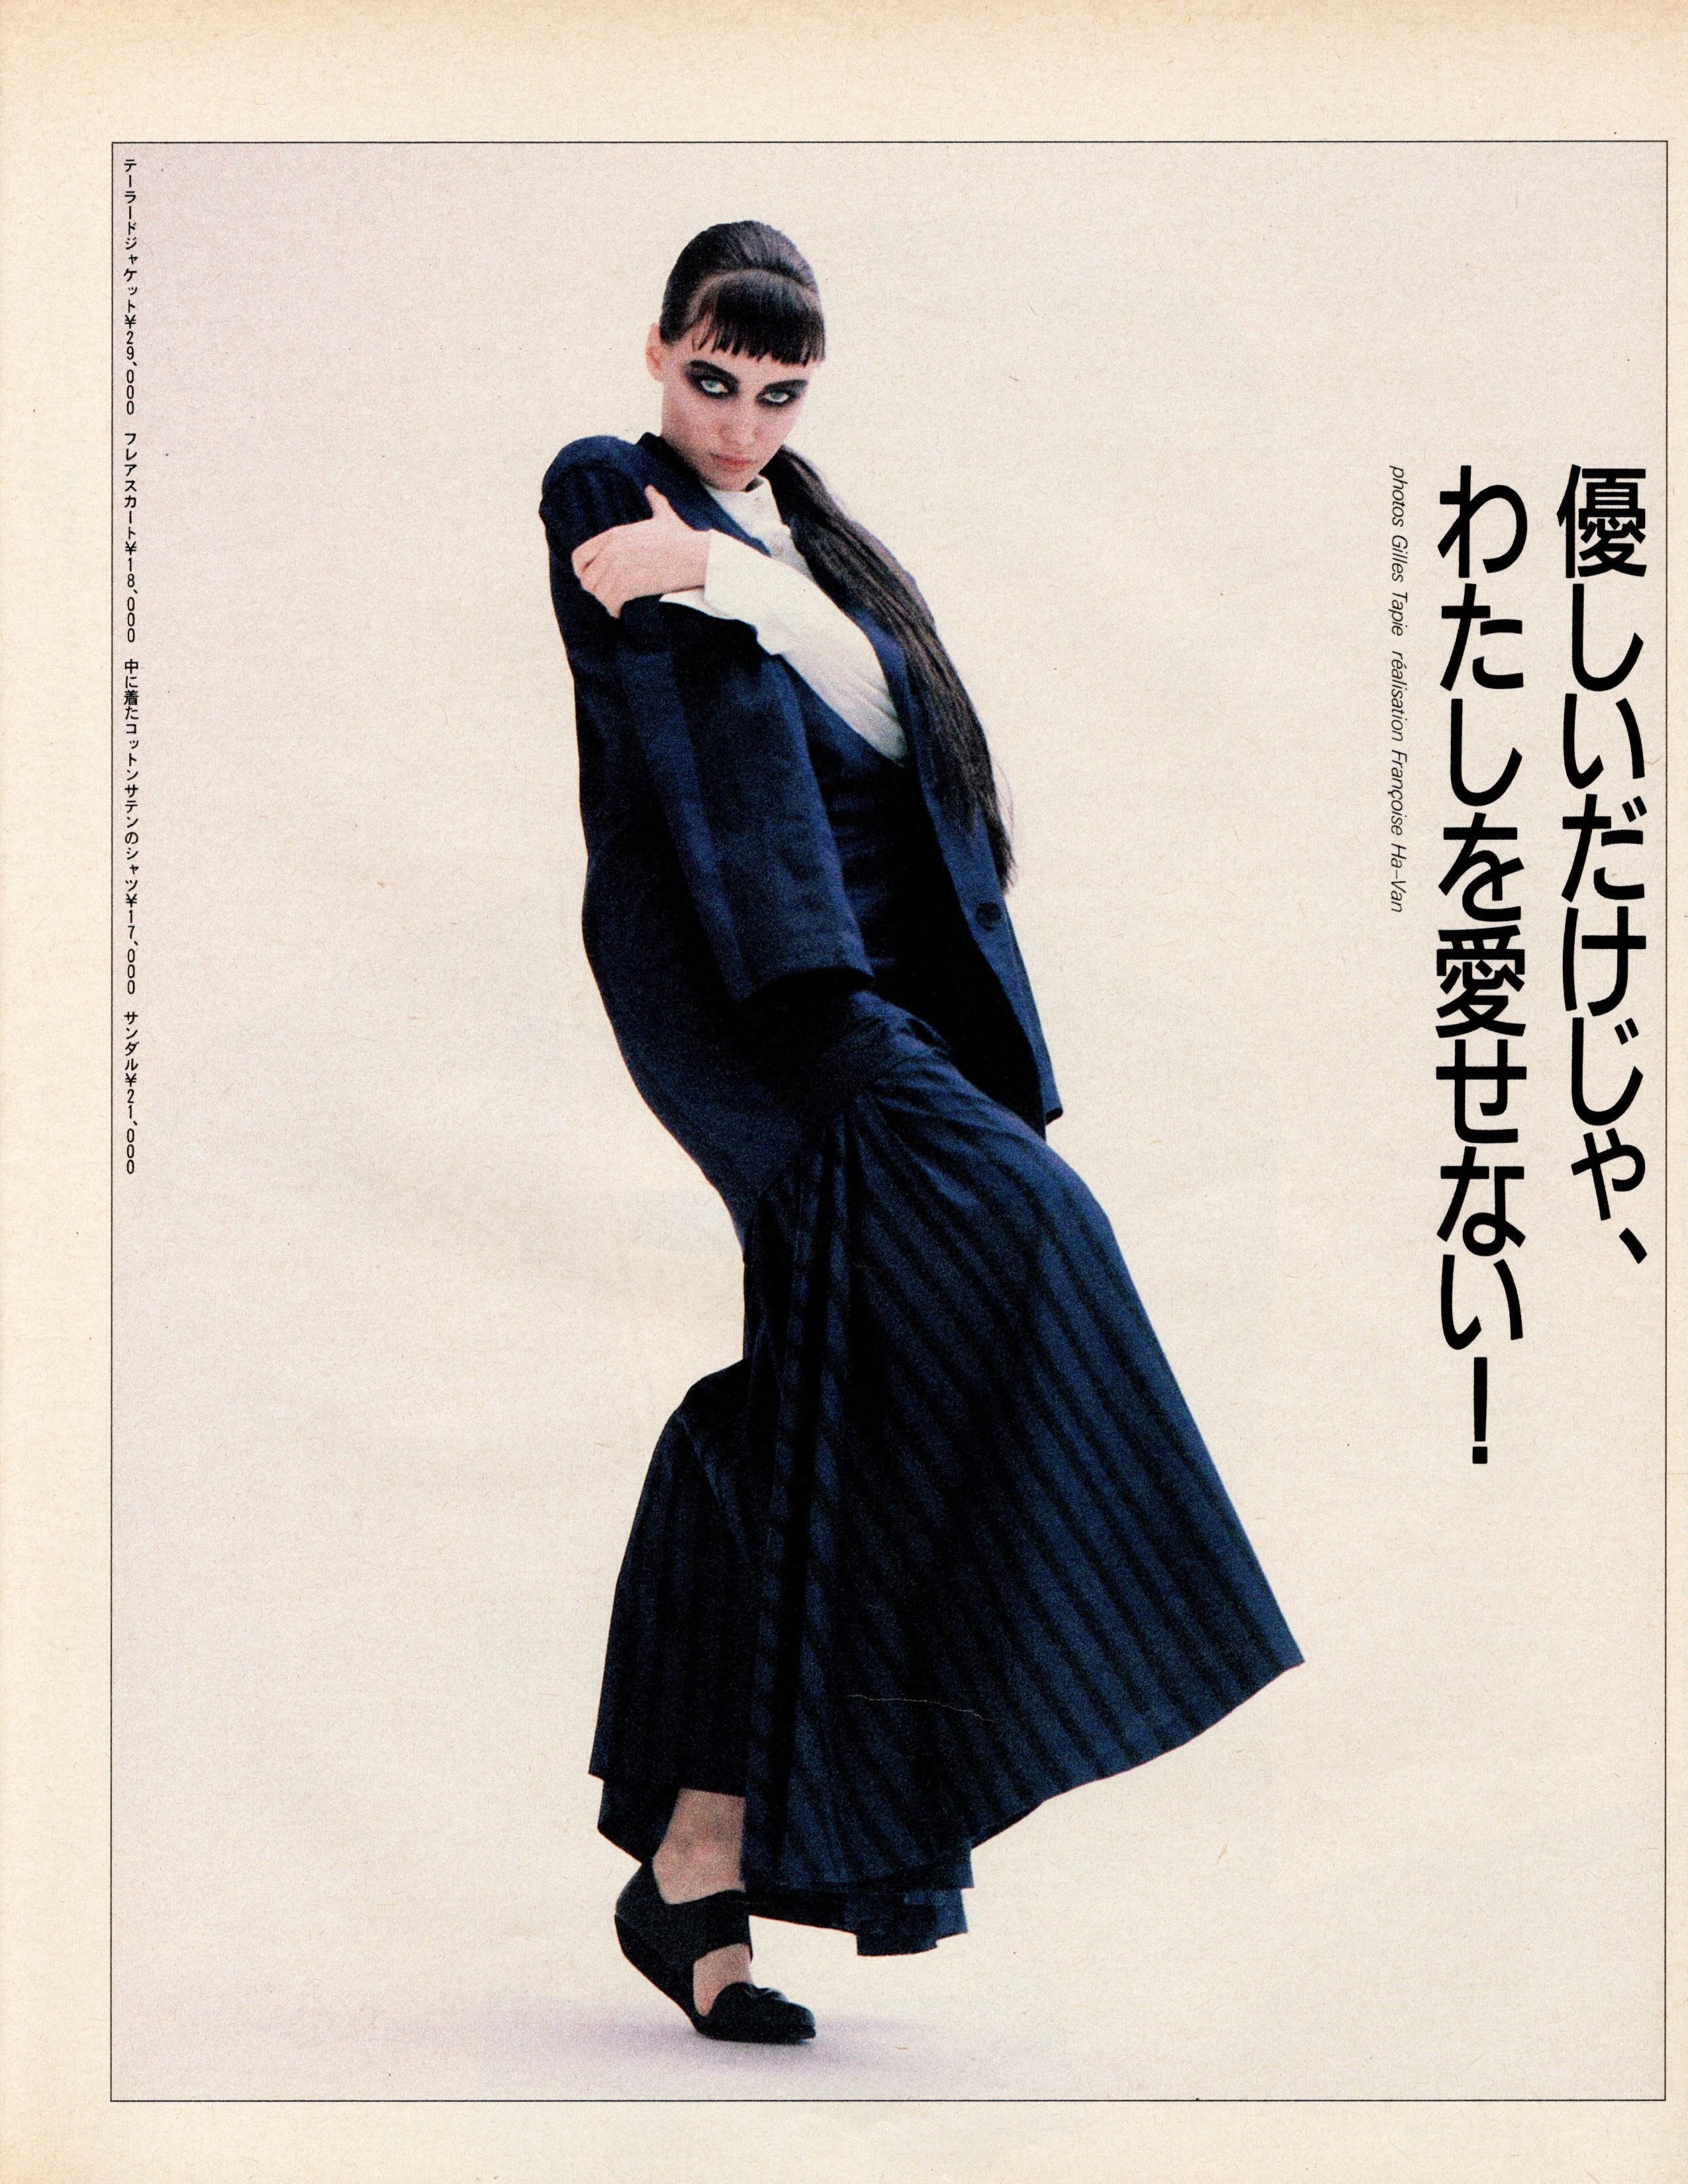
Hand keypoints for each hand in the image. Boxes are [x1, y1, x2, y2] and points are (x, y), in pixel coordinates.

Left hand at [571, 486, 710, 617]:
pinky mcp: (629, 586)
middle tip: (608, 594)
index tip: (590, 578)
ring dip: (606, 601)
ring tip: (615, 604)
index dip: (581, 570)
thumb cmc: (682, 538)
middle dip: (596, 589)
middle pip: (587, 579)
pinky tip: (619, 611)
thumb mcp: (664, 516)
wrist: (695, 555)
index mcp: (614, 535)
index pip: (579, 556)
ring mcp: (619, 569)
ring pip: (598, 593)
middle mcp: (612, 551)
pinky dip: (614, 610)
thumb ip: (655, 502)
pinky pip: (610, 603)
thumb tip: (651, 489)